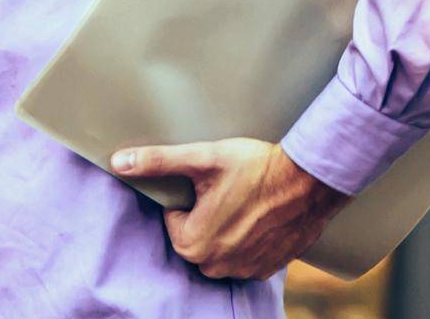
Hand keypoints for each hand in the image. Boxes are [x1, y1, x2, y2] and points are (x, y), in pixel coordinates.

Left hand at [112, 138, 349, 279]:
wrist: (309, 182)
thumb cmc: (254, 168)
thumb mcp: (201, 159)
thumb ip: (157, 162)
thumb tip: (119, 163)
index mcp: (192, 244)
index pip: (173, 218)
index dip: (187, 196)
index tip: (207, 184)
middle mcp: (215, 266)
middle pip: (193, 234)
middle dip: (203, 213)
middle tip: (226, 190)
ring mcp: (243, 270)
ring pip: (217, 245)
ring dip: (224, 226)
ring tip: (243, 201)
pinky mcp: (266, 268)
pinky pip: (242, 254)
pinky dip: (246, 237)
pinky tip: (258, 216)